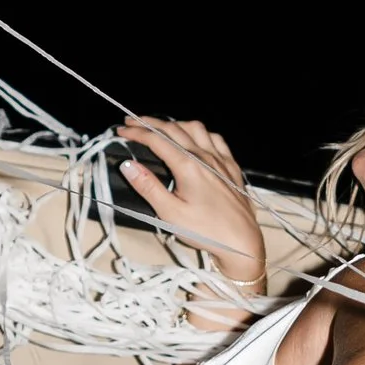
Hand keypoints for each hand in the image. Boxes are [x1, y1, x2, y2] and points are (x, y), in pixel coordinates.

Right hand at [114, 117, 266, 285]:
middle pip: (174, 129)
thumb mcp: (169, 213)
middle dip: (150, 123)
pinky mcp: (231, 168)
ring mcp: (221, 160)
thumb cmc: (206, 231)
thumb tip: (128, 165)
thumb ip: (148, 186)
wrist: (242, 242)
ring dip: (175, 124)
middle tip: (133, 122)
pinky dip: (200, 133)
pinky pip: (216, 139)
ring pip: (196, 128)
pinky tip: (196, 139)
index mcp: (188, 166)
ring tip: (161, 128)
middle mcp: (205, 157)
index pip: (157, 140)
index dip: (136, 132)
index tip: (121, 131)